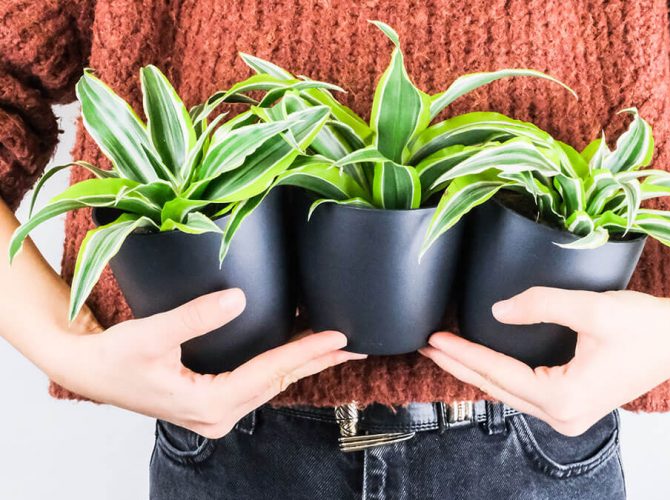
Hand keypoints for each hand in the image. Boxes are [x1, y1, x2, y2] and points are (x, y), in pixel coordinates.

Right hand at [45, 288, 363, 437]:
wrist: (87, 370)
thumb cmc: (112, 358)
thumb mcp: (151, 335)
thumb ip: (195, 316)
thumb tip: (239, 298)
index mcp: (209, 404)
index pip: (271, 373)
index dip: (307, 351)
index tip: (340, 336)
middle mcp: (219, 415)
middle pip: (280, 381)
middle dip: (318, 360)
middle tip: (356, 344)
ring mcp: (217, 410)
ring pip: (272, 382)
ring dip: (303, 362)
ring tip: (336, 344)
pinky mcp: (213, 399)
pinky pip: (257, 380)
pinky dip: (280, 363)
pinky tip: (296, 348)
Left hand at [420, 287, 669, 435]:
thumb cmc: (645, 325)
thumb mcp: (590, 308)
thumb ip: (541, 304)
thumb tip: (499, 310)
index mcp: (563, 398)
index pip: (497, 372)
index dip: (462, 353)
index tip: (434, 338)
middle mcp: (563, 415)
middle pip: (497, 387)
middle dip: (461, 365)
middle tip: (428, 347)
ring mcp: (570, 414)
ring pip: (509, 392)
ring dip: (477, 371)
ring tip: (447, 352)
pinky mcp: (575, 404)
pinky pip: (526, 392)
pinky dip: (501, 375)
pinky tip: (484, 362)